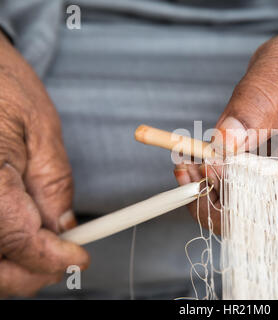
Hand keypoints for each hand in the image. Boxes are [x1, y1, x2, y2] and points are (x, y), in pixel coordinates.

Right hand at [0, 32, 88, 296]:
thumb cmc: (1, 86)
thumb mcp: (41, 132)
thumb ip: (53, 187)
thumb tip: (63, 229)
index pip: (18, 241)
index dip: (53, 258)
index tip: (80, 257)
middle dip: (28, 274)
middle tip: (63, 262)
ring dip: (10, 268)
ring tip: (42, 253)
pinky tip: (16, 240)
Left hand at [174, 29, 277, 232]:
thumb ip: (259, 103)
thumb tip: (225, 144)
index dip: (243, 190)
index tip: (209, 164)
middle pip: (265, 217)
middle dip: (218, 199)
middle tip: (186, 168)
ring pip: (249, 213)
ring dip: (211, 196)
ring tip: (186, 165)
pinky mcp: (273, 181)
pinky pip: (243, 196)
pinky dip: (215, 186)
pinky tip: (196, 164)